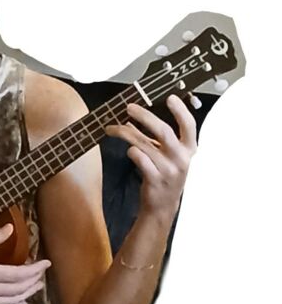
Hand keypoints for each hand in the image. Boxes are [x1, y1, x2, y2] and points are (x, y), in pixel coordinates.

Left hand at [105, 93, 196, 220]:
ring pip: (144, 144)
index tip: (170, 97)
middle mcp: (182, 159)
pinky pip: (139, 159)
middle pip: (164, 131)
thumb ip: (155, 137)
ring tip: (112, 128)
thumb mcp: (167, 155)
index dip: (181, 111)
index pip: (190, 126)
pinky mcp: (155, 180)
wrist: (163, 206)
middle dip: (145, 116)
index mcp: (189, 150)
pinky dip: (131, 152)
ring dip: (126, 133)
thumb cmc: (165, 175)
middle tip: (129, 107)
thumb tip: (134, 117)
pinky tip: (129, 151)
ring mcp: (169, 170)